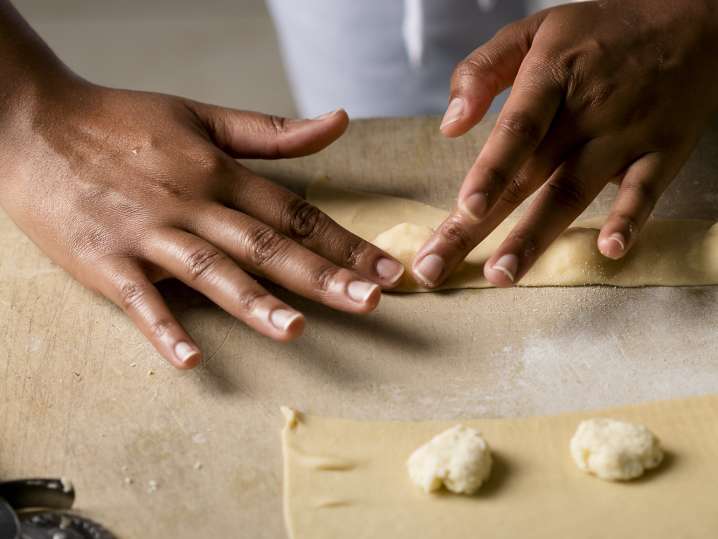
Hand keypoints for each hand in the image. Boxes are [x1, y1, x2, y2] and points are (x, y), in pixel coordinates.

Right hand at [0, 80, 404, 367]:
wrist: (34, 122)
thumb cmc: (121, 121)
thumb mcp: (201, 115)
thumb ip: (272, 130)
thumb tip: (338, 122)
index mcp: (220, 173)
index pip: (295, 214)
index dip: (344, 242)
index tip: (385, 270)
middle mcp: (192, 204)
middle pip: (266, 245)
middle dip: (322, 276)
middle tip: (371, 303)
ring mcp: (149, 234)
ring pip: (211, 271)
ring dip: (255, 303)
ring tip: (295, 331)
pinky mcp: (107, 261)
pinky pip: (141, 300)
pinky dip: (164, 329)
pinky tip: (191, 358)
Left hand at [413, 0, 717, 287]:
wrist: (692, 19)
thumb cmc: (599, 32)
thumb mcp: (533, 31)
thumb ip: (482, 70)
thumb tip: (449, 125)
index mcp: (549, 78)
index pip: (516, 130)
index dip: (490, 171)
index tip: (464, 209)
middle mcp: (584, 112)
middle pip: (526, 178)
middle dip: (479, 227)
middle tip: (439, 268)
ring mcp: (624, 136)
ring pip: (572, 194)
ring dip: (535, 238)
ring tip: (503, 275)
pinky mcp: (661, 153)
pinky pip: (644, 192)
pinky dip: (630, 220)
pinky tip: (610, 250)